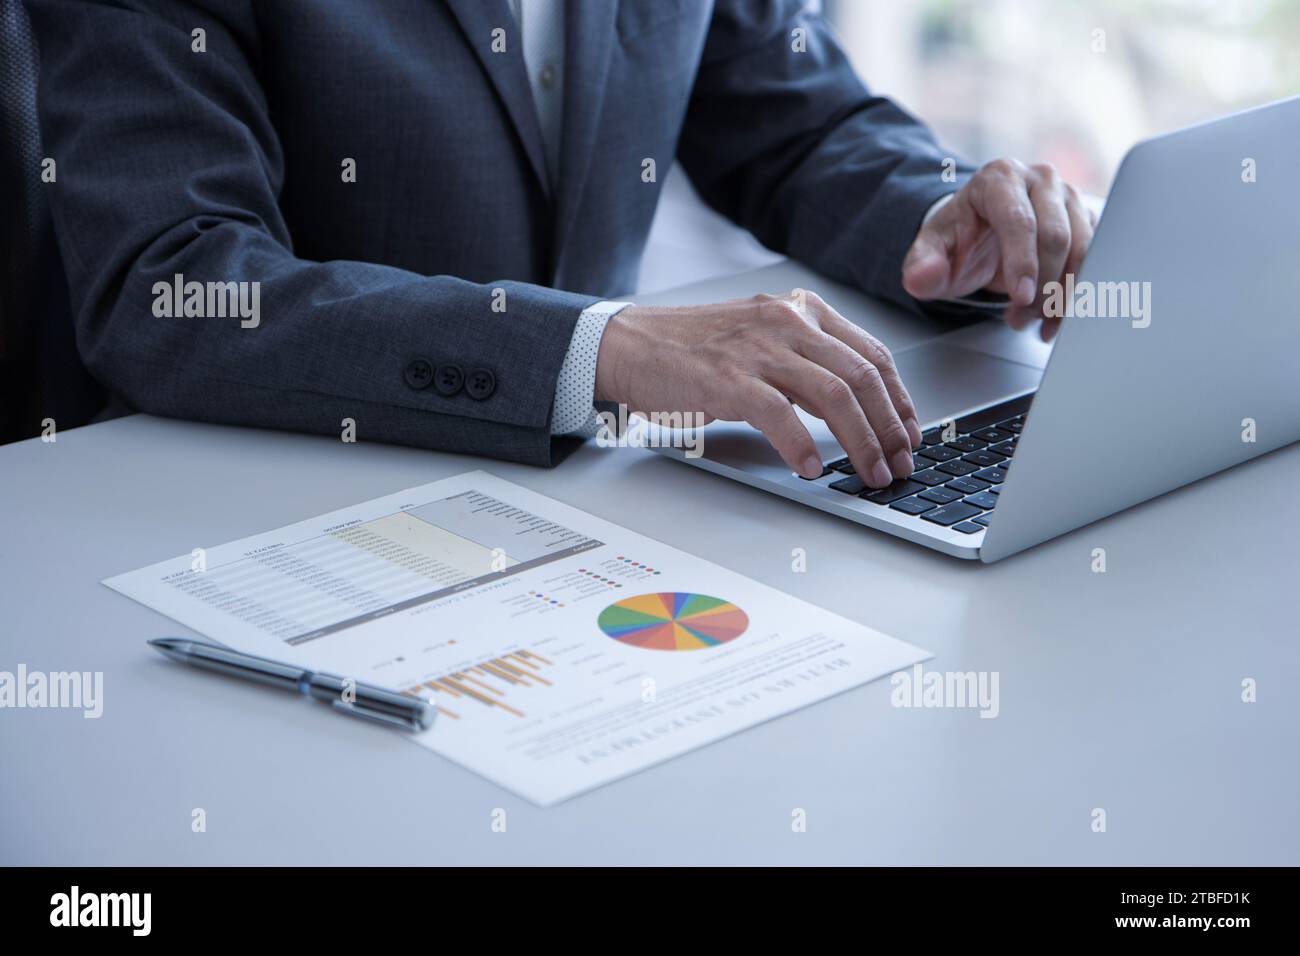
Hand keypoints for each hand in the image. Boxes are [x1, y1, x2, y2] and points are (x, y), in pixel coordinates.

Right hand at [593, 292, 921, 486]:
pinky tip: (814, 467)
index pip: (872, 354)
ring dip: (860, 443)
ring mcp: (758, 349)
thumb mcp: (761, 338)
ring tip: (869, 473)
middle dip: (889, 428)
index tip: (911, 433)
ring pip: (834, 395)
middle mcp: (787, 322)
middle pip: (862, 376)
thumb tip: (853, 409)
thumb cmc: (692, 349)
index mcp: (801, 311)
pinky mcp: (729, 379)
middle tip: (900, 463)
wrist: (630, 344)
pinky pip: (782, 415)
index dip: (900, 400)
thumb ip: (805, 361)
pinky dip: (803, 446)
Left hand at [901, 159, 1097, 341]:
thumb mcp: (931, 253)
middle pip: (1056, 235)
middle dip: (1041, 286)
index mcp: (999, 178)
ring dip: (1061, 294)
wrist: (978, 235)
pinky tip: (1053, 317)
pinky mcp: (1086, 218)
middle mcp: (1040, 179)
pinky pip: (1097, 257)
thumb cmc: (958, 241)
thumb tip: (920, 279)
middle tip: (1020, 318)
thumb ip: (921, 266)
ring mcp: (1068, 197)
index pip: (1020, 220)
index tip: (1022, 298)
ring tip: (1033, 321)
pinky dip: (1076, 293)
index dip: (1023, 262)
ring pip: (1083, 248)